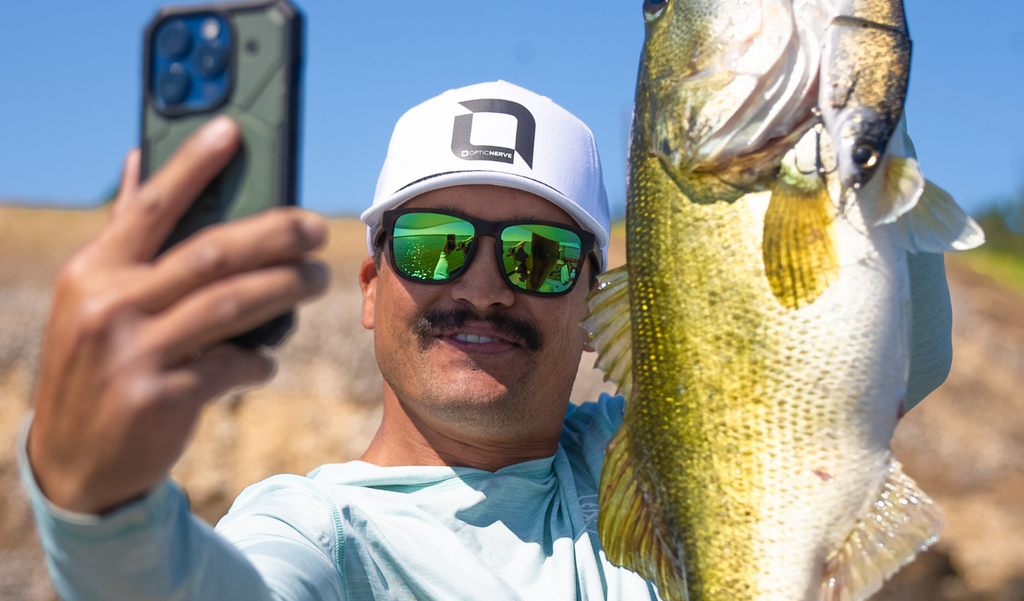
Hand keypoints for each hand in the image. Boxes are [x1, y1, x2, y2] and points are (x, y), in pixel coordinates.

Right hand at [27, 116, 328, 513]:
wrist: (73, 462)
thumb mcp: (90, 299)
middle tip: (316, 229)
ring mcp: (134, 353)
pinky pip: (232, 365)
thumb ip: (123, 235)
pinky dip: (259, 359)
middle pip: (212, 252)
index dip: (193, 166)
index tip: (233, 131)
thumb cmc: (97, 364)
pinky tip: (267, 358)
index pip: (150, 206)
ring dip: (286, 288)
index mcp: (92, 271)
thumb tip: (136, 162)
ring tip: (315, 280)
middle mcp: (108, 305)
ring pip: (233, 304)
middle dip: (275, 235)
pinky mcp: (162, 398)